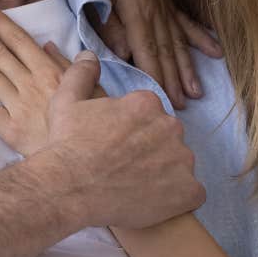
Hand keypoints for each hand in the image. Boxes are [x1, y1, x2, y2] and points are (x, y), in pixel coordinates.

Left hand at [0, 7, 104, 155]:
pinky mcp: (8, 129)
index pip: (19, 41)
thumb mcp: (91, 90)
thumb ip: (69, 66)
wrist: (84, 162)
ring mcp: (17, 106)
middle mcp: (30, 84)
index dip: (0, 24)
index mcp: (49, 72)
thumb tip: (48, 44)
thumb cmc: (90, 126)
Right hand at [38, 54, 205, 229]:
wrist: (68, 187)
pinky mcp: (188, 191)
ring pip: (179, 165)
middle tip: (124, 167)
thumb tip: (90, 55)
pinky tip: (152, 201)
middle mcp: (170, 127)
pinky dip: (176, 199)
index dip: (132, 132)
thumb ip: (82, 73)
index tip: (116, 144)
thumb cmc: (67, 144)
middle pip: (166, 138)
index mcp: (147, 104)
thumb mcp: (67, 100)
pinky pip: (191, 194)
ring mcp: (182, 161)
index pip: (149, 115)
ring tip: (135, 186)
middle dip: (150, 150)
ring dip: (163, 174)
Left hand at [64, 0, 220, 107]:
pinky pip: (184, 18)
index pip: (148, 51)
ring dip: (187, 66)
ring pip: (177, 38)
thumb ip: (109, 22)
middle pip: (166, 49)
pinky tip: (214, 50)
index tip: (166, 99)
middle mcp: (154, 6)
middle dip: (174, 79)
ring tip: (198, 91)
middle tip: (182, 106)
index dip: (157, 76)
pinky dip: (199, 35)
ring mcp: (160, 0)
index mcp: (135, 8)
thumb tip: (125, 53)